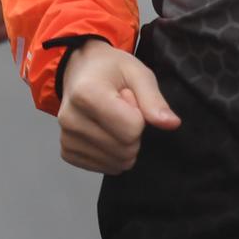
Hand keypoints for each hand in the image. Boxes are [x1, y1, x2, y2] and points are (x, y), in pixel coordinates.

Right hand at [58, 40, 180, 173]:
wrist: (80, 71)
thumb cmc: (110, 70)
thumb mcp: (138, 73)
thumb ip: (154, 99)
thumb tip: (172, 124)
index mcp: (87, 94)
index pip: (132, 129)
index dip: (140, 116)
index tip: (128, 99)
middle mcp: (70, 119)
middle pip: (125, 149)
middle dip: (133, 133)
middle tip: (121, 110)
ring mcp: (66, 139)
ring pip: (117, 163)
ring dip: (124, 145)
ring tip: (112, 120)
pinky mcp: (67, 153)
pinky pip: (105, 168)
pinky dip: (112, 154)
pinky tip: (104, 132)